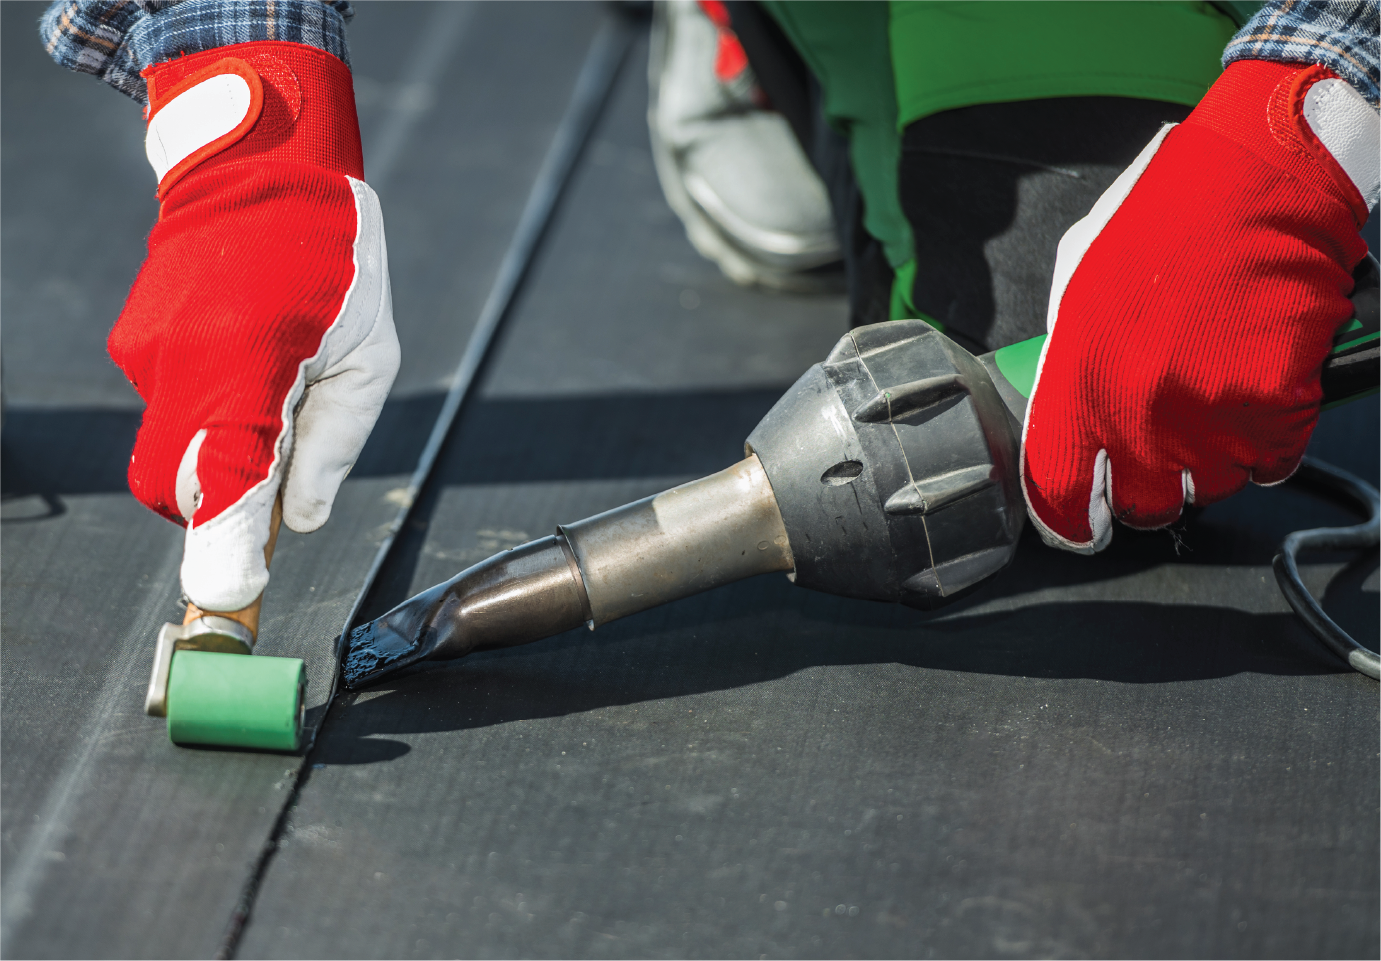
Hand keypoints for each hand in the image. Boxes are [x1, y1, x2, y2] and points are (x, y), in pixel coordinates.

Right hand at [109, 42, 398, 609]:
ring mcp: (147, 356)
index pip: (226, 485)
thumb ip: (335, 445)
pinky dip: (209, 417)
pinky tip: (249, 364)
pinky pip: (170, 412)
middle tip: (278, 492)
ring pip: (172, 455)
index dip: (226, 553)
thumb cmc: (336, 259)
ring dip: (222, 460)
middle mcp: (182, 366)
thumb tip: (301, 520)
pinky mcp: (134, 346)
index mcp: (249, 366)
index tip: (230, 604)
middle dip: (226, 514)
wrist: (259, 165)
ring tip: (277, 396)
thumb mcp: (369, 358)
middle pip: (184, 491)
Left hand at [1022, 59, 1380, 551]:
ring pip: (1209, 489)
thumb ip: (1070, 363)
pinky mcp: (1274, 409)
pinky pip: (1272, 464)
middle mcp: (1134, 412)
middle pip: (1142, 505)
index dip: (1072, 522)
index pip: (1059, 492)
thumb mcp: (1080, 288)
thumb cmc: (1166, 221)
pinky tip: (1261, 395)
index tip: (1084, 528)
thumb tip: (1068, 416)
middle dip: (1151, 489)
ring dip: (1213, 462)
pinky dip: (1270, 443)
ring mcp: (1206, 416)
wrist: (1257, 179)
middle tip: (1164, 452)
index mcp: (1075, 380)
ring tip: (1217, 402)